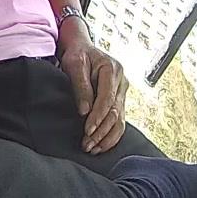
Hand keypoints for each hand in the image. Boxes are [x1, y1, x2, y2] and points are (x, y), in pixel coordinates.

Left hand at [58, 21, 128, 154]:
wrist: (82, 48)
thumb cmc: (77, 55)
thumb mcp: (74, 65)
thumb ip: (80, 87)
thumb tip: (84, 111)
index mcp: (113, 70)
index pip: (108, 99)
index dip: (98, 116)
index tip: (87, 130)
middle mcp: (122, 82)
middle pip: (115, 112)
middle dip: (101, 131)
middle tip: (87, 145)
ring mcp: (122, 91)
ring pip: (120, 119)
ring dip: (107, 137)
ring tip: (93, 149)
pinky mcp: (119, 99)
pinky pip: (119, 120)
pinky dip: (111, 134)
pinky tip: (101, 145)